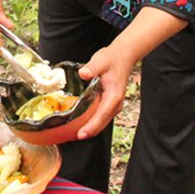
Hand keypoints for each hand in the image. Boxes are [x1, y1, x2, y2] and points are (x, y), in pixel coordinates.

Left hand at [71, 7, 185, 138]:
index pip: (101, 115)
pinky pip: (100, 117)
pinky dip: (91, 122)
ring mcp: (114, 105)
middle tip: (71, 137)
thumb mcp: (101, 60)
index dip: (91, 126)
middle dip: (88, 132)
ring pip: (101, 122)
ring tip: (72, 133)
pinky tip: (79, 123)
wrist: (123, 56)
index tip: (81, 134)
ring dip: (89, 128)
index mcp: (114, 96)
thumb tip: (83, 73)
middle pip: (101, 123)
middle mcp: (115, 104)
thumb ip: (92, 68)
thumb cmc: (112, 58)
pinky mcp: (110, 104)